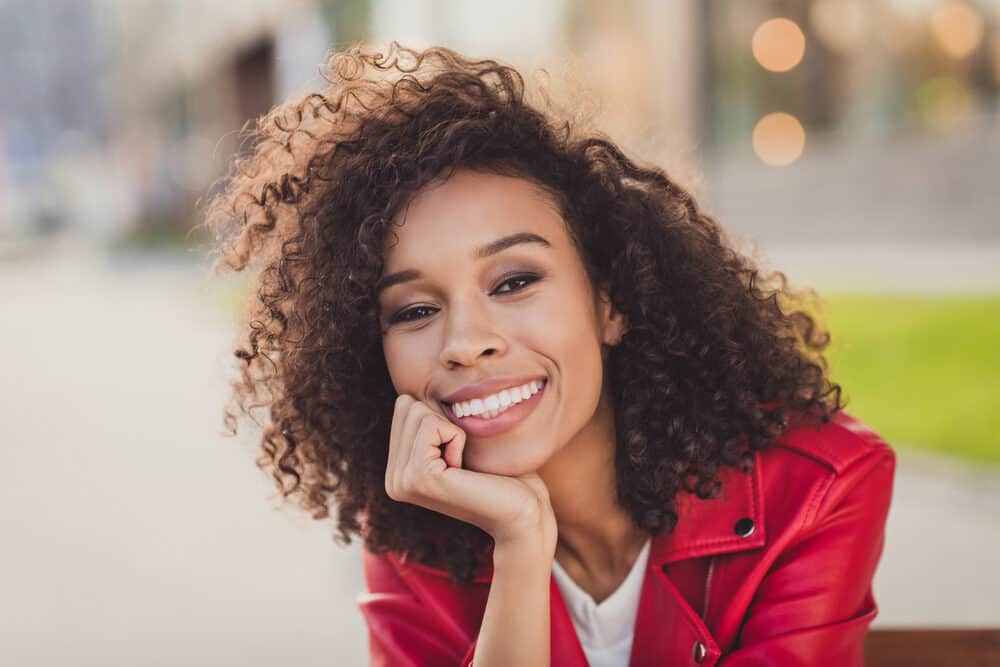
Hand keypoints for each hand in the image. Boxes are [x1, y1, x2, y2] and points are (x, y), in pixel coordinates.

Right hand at [384, 394, 555, 547]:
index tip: (458, 455)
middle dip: (443, 422)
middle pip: (407, 406)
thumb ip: (429, 425)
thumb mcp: (457, 445)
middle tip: (461, 460)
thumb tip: (410, 395)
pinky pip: (432, 425)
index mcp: (397, 472)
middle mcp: (393, 480)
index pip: (403, 408)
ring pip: (417, 412)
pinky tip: (464, 468)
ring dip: (452, 431)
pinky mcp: (419, 477)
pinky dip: (457, 437)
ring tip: (463, 466)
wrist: (521, 513)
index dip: (440, 420)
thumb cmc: (500, 475)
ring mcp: (402, 481)